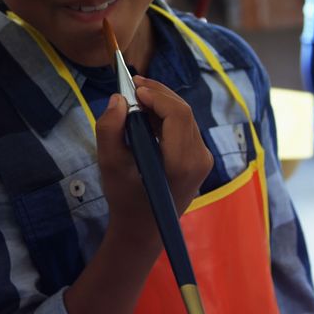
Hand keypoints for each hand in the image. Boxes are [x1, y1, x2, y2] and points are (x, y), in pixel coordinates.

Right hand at [94, 77, 212, 238]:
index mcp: (181, 162)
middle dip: (158, 93)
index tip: (132, 88)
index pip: (177, 114)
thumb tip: (118, 99)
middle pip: (183, 111)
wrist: (144, 229)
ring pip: (185, 117)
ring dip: (161, 103)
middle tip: (131, 84)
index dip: (156, 95)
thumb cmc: (125, 198)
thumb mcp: (109, 164)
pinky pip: (185, 127)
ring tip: (136, 97)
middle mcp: (199, 158)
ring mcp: (203, 159)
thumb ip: (109, 129)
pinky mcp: (200, 159)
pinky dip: (166, 116)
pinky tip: (146, 114)